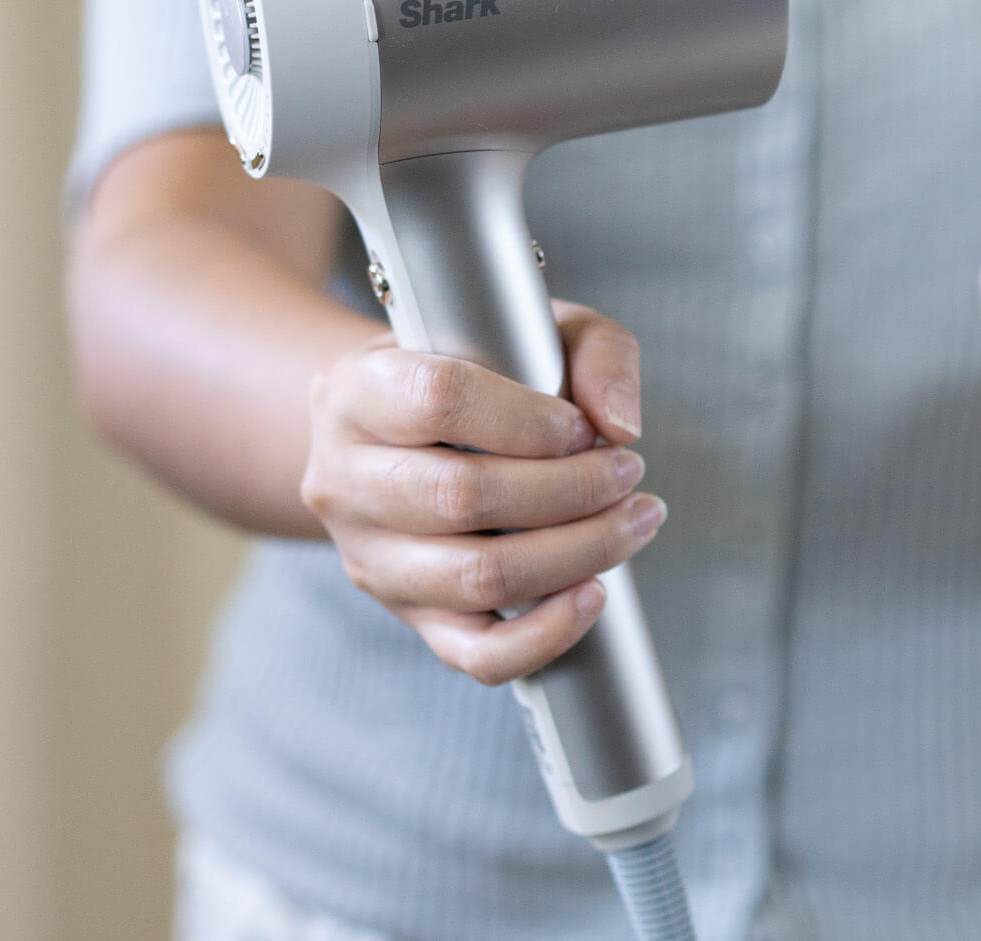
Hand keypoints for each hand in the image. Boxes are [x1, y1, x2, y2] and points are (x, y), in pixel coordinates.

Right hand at [299, 302, 664, 684]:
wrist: (397, 434)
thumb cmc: (476, 372)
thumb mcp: (528, 327)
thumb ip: (592, 350)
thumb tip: (620, 423)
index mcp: (358, 389)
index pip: (439, 399)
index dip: (528, 419)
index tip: (582, 427)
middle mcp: (345, 478)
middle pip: (462, 498)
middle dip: (571, 490)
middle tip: (629, 473)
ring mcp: (371, 556)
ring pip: (476, 577)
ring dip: (577, 553)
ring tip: (634, 521)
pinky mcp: (407, 614)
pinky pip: (476, 653)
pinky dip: (546, 634)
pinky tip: (594, 594)